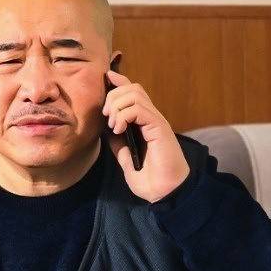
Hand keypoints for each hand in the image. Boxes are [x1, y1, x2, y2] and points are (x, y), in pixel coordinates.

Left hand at [103, 68, 186, 202]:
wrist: (164, 192)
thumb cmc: (149, 178)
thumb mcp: (126, 158)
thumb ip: (118, 142)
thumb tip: (106, 129)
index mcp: (144, 123)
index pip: (133, 92)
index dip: (119, 82)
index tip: (106, 78)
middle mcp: (151, 118)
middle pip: (132, 88)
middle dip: (113, 97)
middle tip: (107, 118)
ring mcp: (156, 121)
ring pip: (134, 94)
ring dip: (117, 106)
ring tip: (114, 125)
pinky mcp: (159, 127)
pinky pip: (139, 109)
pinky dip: (123, 116)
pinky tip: (119, 130)